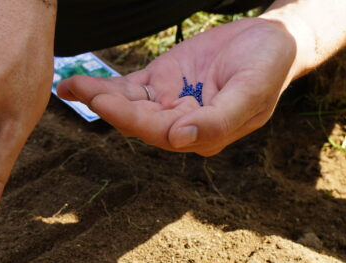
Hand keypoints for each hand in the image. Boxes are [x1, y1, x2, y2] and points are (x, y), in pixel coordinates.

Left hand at [57, 18, 300, 156]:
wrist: (274, 40)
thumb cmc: (269, 67)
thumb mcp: (252, 91)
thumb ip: (219, 120)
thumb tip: (182, 139)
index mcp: (205, 135)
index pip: (162, 133)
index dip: (132, 119)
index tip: (106, 104)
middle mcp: (182, 125)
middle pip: (138, 121)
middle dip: (108, 107)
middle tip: (80, 90)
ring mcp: (169, 103)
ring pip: (128, 105)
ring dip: (98, 97)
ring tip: (71, 85)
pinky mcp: (160, 82)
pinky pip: (127, 88)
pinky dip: (103, 86)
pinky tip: (76, 84)